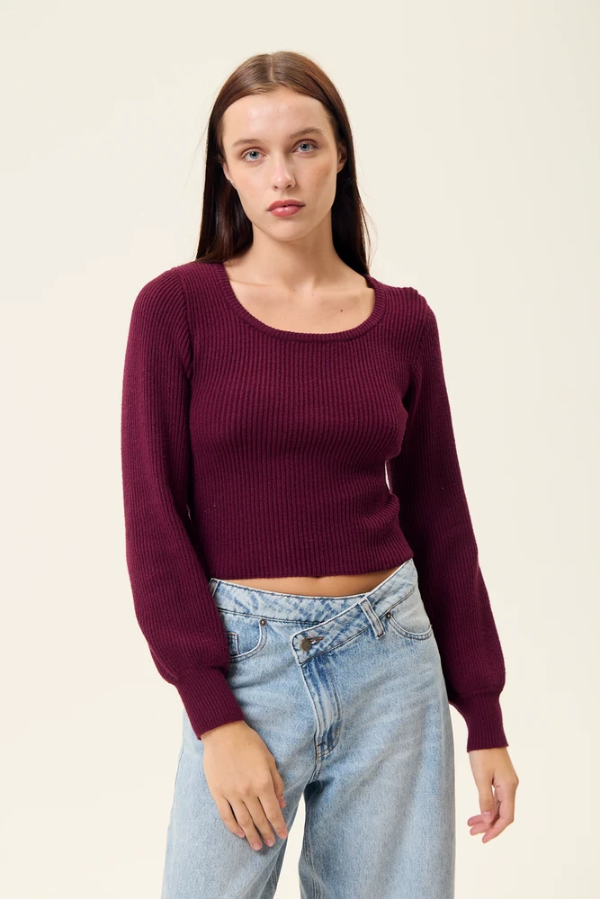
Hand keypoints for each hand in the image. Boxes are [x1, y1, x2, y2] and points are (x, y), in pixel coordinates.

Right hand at [201, 720, 288, 851]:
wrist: (223, 733)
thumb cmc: (249, 743)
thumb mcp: (269, 759)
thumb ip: (276, 782)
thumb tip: (281, 803)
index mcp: (263, 782)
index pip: (273, 812)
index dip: (279, 826)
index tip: (283, 836)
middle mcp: (248, 791)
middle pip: (259, 819)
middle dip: (266, 833)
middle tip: (270, 843)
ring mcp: (231, 793)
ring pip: (244, 821)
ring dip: (252, 835)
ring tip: (257, 846)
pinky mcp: (218, 793)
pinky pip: (226, 816)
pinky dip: (233, 827)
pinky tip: (240, 834)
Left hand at [467, 746, 518, 842]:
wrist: (486, 732)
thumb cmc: (482, 752)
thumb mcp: (481, 776)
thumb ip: (485, 799)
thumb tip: (488, 819)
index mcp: (509, 787)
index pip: (506, 817)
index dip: (495, 830)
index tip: (483, 839)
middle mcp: (511, 787)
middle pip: (502, 814)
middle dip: (488, 825)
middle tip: (472, 832)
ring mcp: (506, 783)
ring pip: (498, 807)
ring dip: (486, 817)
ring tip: (470, 825)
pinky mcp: (501, 779)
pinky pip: (496, 799)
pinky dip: (487, 807)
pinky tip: (477, 812)